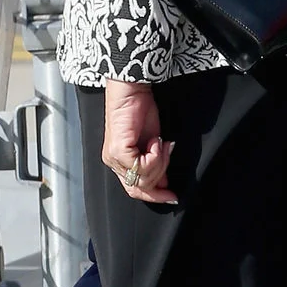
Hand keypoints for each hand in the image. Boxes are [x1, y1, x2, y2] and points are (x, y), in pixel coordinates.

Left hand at [102, 80, 176, 205]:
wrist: (131, 90)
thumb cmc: (139, 110)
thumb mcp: (152, 143)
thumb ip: (155, 164)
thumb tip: (164, 183)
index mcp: (120, 162)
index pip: (135, 189)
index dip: (154, 196)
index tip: (172, 196)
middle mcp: (114, 162)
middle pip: (139, 188)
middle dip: (159, 180)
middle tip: (169, 161)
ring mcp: (114, 157)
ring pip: (143, 179)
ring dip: (160, 163)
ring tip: (161, 143)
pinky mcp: (119, 150)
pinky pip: (143, 166)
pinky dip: (155, 155)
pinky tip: (156, 140)